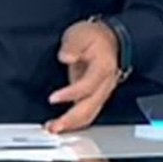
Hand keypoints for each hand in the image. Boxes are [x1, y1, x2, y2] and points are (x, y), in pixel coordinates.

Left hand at [46, 18, 120, 133]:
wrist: (108, 39)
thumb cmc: (94, 37)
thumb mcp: (81, 33)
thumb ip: (73, 44)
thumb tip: (66, 56)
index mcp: (103, 67)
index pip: (88, 85)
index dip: (71, 93)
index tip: (53, 98)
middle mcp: (105, 83)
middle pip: (91, 106)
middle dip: (71, 119)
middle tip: (53, 126)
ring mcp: (102, 92)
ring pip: (90, 114)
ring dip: (72, 124)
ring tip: (54, 128)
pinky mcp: (95, 97)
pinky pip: (87, 114)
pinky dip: (75, 122)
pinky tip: (62, 124)